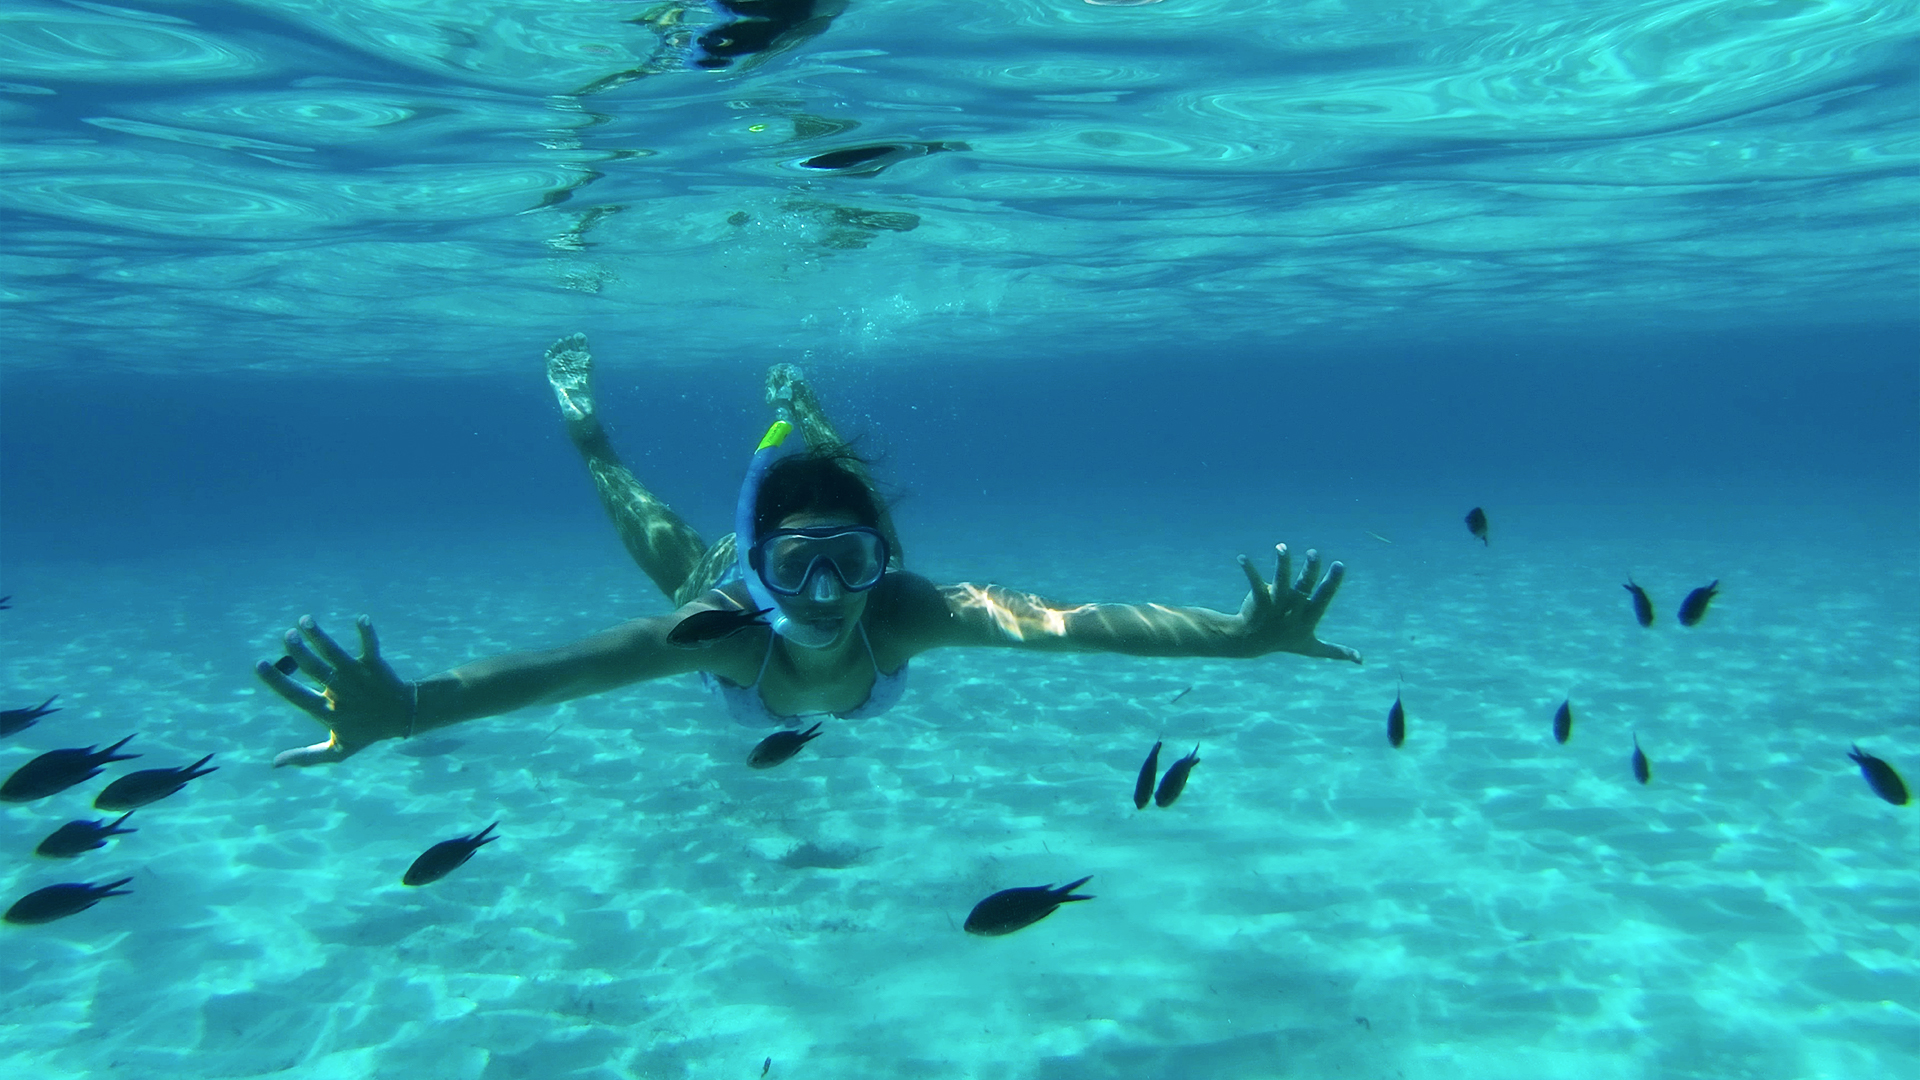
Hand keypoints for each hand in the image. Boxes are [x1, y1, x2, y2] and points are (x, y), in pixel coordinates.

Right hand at [256, 615, 413, 766]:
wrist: (403, 717)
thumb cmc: (366, 732)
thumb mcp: (338, 750)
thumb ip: (307, 756)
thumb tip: (275, 764)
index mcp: (330, 712)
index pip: (300, 697)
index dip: (280, 682)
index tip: (260, 664)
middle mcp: (343, 692)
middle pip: (318, 671)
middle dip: (302, 653)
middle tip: (287, 636)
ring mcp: (359, 677)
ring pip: (338, 655)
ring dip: (321, 637)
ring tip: (305, 620)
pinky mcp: (375, 665)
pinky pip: (371, 647)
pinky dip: (368, 634)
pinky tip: (361, 618)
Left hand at [1231, 544, 1360, 662]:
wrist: (1249, 643)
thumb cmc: (1284, 642)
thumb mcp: (1312, 648)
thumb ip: (1336, 651)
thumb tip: (1361, 661)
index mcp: (1306, 619)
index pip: (1322, 600)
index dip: (1331, 583)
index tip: (1340, 564)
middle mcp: (1291, 613)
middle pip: (1302, 590)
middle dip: (1309, 571)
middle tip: (1314, 553)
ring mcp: (1273, 608)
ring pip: (1279, 583)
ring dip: (1281, 565)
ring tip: (1281, 547)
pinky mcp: (1257, 601)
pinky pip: (1254, 583)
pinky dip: (1249, 570)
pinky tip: (1242, 558)